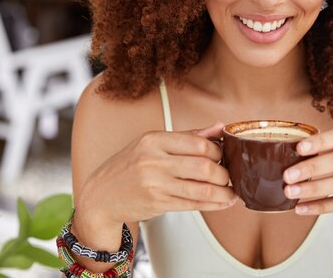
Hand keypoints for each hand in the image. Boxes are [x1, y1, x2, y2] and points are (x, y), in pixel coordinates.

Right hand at [77, 122, 236, 224]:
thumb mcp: (152, 144)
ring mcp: (155, 184)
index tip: (223, 155)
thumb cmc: (129, 166)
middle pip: (204, 167)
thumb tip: (220, 127)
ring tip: (232, 192)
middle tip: (229, 175)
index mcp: (153, 140)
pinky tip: (223, 202)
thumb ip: (188, 136)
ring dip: (224, 192)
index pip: (198, 144)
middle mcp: (153, 161)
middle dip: (224, 173)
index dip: (218, 151)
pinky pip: (194, 205)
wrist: (100, 196)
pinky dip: (214, 204)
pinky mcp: (158, 204)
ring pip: (202, 189)